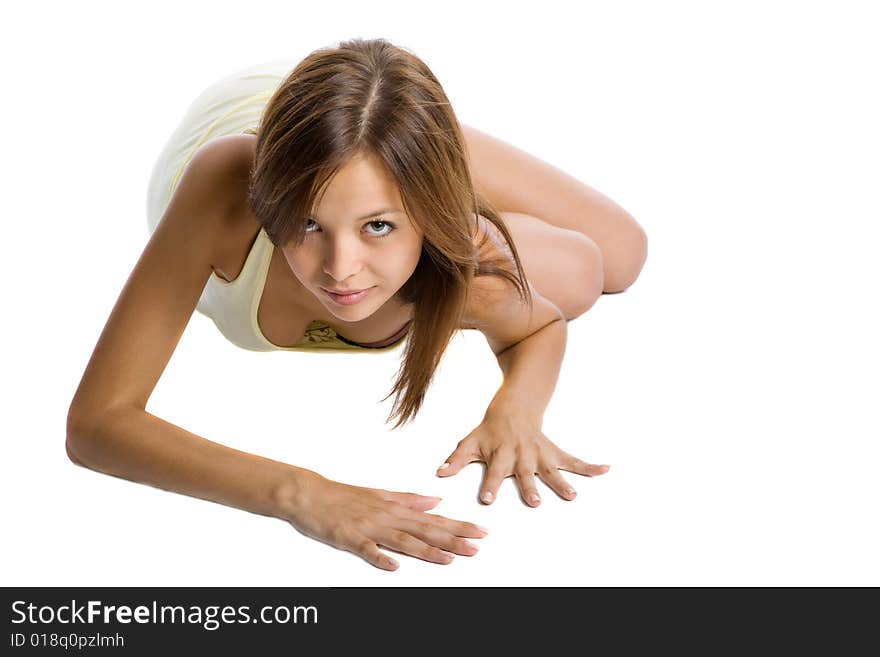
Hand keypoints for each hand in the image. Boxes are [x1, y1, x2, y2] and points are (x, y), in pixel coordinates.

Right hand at [278, 471, 487, 570]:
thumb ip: (409, 500)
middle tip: (477, 546)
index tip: (480, 531)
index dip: (459, 526)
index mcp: (395, 508)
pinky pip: (366, 549)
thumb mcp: (381, 494)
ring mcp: (369, 527)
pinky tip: (394, 566)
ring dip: (427, 550)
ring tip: (449, 558)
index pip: (434, 519)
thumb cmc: (344, 496)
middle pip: (425, 530)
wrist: (310, 493)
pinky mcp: (349, 537)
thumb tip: (435, 501)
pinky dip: (379, 557)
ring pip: (403, 541)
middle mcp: (387, 516)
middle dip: (453, 539)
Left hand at [436, 410, 610, 506]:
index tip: (487, 499)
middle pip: (526, 472)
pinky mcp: (553, 451)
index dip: (490, 484)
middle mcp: (522, 455)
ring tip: (572, 495)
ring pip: (552, 469)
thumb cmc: (491, 428)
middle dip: (530, 486)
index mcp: (501, 454)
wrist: (516, 405)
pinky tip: (605, 469)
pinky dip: (590, 465)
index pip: (494, 471)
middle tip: (534, 502)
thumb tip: (439, 474)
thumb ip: (456, 459)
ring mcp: (540, 453)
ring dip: (562, 481)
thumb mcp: (471, 441)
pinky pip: (573, 459)